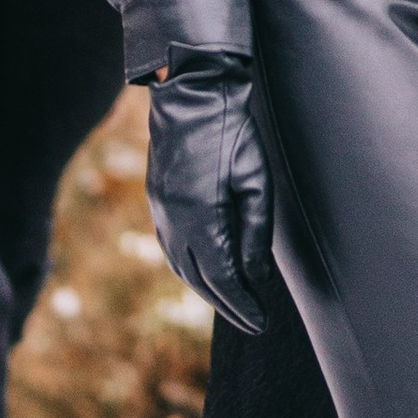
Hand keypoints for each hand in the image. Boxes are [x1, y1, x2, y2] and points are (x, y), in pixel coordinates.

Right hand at [144, 48, 274, 340]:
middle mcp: (173, 223)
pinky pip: (170, 248)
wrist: (190, 93)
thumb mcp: (256, 182)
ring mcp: (160, 211)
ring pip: (181, 267)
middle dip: (227, 306)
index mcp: (200, 220)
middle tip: (252, 322)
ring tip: (233, 302)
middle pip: (200, 281)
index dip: (243, 306)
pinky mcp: (156, 199)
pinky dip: (189, 268)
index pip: (223, 281)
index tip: (261, 324)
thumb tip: (254, 277)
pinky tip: (205, 271)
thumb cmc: (232, 132)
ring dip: (206, 290)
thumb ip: (255, 233)